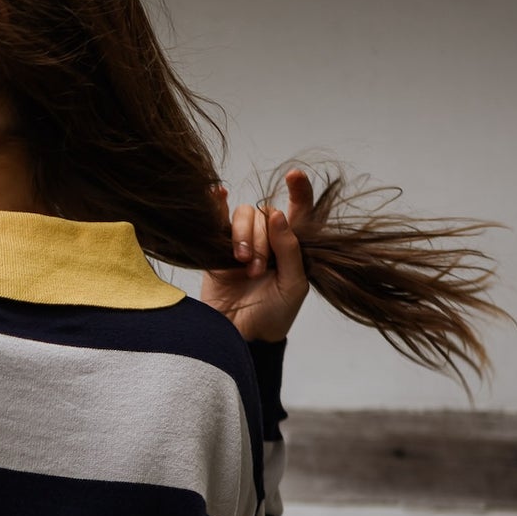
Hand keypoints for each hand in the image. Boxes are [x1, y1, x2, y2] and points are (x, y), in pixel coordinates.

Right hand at [198, 169, 319, 342]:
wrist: (243, 338)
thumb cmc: (274, 316)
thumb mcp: (293, 286)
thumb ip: (290, 251)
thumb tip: (278, 214)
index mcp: (293, 247)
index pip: (300, 211)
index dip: (299, 191)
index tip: (293, 176)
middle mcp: (269, 240)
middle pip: (266, 214)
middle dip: (263, 240)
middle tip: (258, 270)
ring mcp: (243, 244)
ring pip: (243, 216)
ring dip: (244, 238)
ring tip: (244, 266)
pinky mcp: (218, 250)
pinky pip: (217, 220)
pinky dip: (216, 206)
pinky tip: (216, 196)